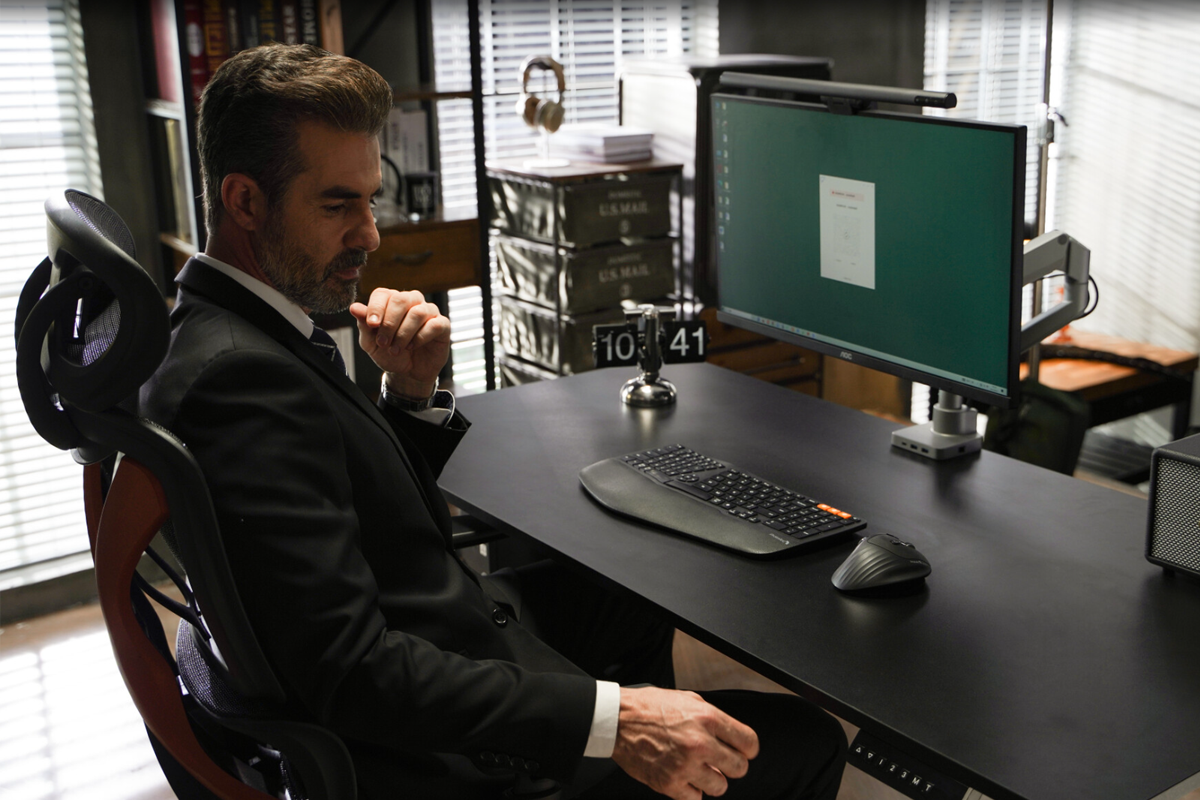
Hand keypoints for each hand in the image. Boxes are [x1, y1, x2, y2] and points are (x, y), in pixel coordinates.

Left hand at [349, 288, 449, 397]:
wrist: (407, 373)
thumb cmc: (389, 353)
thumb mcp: (371, 343)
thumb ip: (364, 324)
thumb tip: (354, 307)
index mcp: (391, 302)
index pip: (383, 294)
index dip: (376, 308)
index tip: (372, 325)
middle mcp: (411, 302)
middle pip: (400, 299)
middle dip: (389, 323)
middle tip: (383, 342)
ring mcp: (428, 312)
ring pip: (417, 313)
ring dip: (403, 334)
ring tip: (396, 349)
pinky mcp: (442, 325)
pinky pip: (434, 325)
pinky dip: (420, 338)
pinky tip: (413, 347)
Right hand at [611, 686, 757, 799]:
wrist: (617, 720)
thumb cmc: (649, 707)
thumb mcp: (687, 699)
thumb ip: (712, 717)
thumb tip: (731, 734)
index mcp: (707, 718)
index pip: (749, 742)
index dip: (748, 749)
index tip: (743, 751)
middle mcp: (700, 743)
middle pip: (739, 768)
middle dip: (732, 765)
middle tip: (720, 761)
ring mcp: (685, 766)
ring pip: (720, 787)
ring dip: (712, 780)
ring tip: (699, 770)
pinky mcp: (669, 784)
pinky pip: (696, 799)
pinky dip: (692, 791)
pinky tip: (684, 778)